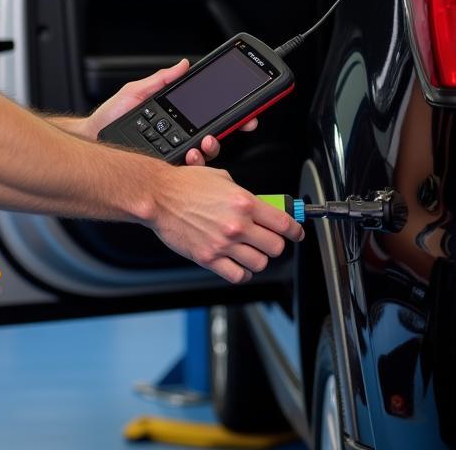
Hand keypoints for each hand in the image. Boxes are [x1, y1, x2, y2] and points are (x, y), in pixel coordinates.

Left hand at [84, 58, 257, 163]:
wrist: (90, 137)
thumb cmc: (109, 116)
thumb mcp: (137, 92)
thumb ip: (161, 80)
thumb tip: (183, 65)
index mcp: (176, 118)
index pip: (209, 116)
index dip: (232, 115)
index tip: (247, 113)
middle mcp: (178, 136)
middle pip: (214, 137)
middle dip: (226, 133)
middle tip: (221, 131)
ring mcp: (172, 154)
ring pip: (204, 156)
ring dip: (209, 149)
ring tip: (201, 143)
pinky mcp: (164, 169)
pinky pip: (186, 171)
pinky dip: (194, 164)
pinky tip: (190, 156)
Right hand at [148, 166, 303, 283]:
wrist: (159, 197)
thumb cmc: (186, 185)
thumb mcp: (222, 179)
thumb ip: (243, 195)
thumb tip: (260, 205)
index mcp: (244, 202)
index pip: (283, 223)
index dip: (295, 230)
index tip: (296, 233)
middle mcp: (237, 225)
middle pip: (275, 247)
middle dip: (276, 245)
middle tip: (270, 241)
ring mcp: (224, 244)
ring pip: (259, 263)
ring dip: (258, 259)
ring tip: (252, 253)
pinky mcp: (209, 258)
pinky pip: (237, 275)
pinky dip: (242, 273)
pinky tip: (238, 265)